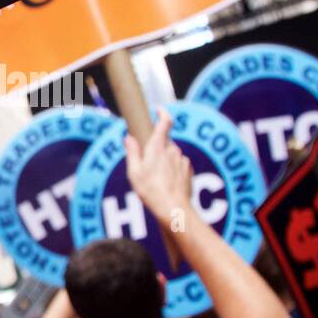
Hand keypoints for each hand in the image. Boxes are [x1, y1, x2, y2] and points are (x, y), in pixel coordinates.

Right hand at [124, 108, 192, 229]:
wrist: (172, 208)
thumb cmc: (151, 190)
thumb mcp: (134, 172)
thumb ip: (132, 152)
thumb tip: (129, 139)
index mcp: (158, 147)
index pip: (165, 122)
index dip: (163, 113)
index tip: (158, 110)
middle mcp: (172, 150)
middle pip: (164, 142)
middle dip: (156, 150)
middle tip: (146, 165)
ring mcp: (182, 160)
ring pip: (171, 155)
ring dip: (164, 162)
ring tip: (155, 180)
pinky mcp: (188, 171)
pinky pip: (178, 166)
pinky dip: (172, 171)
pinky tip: (166, 184)